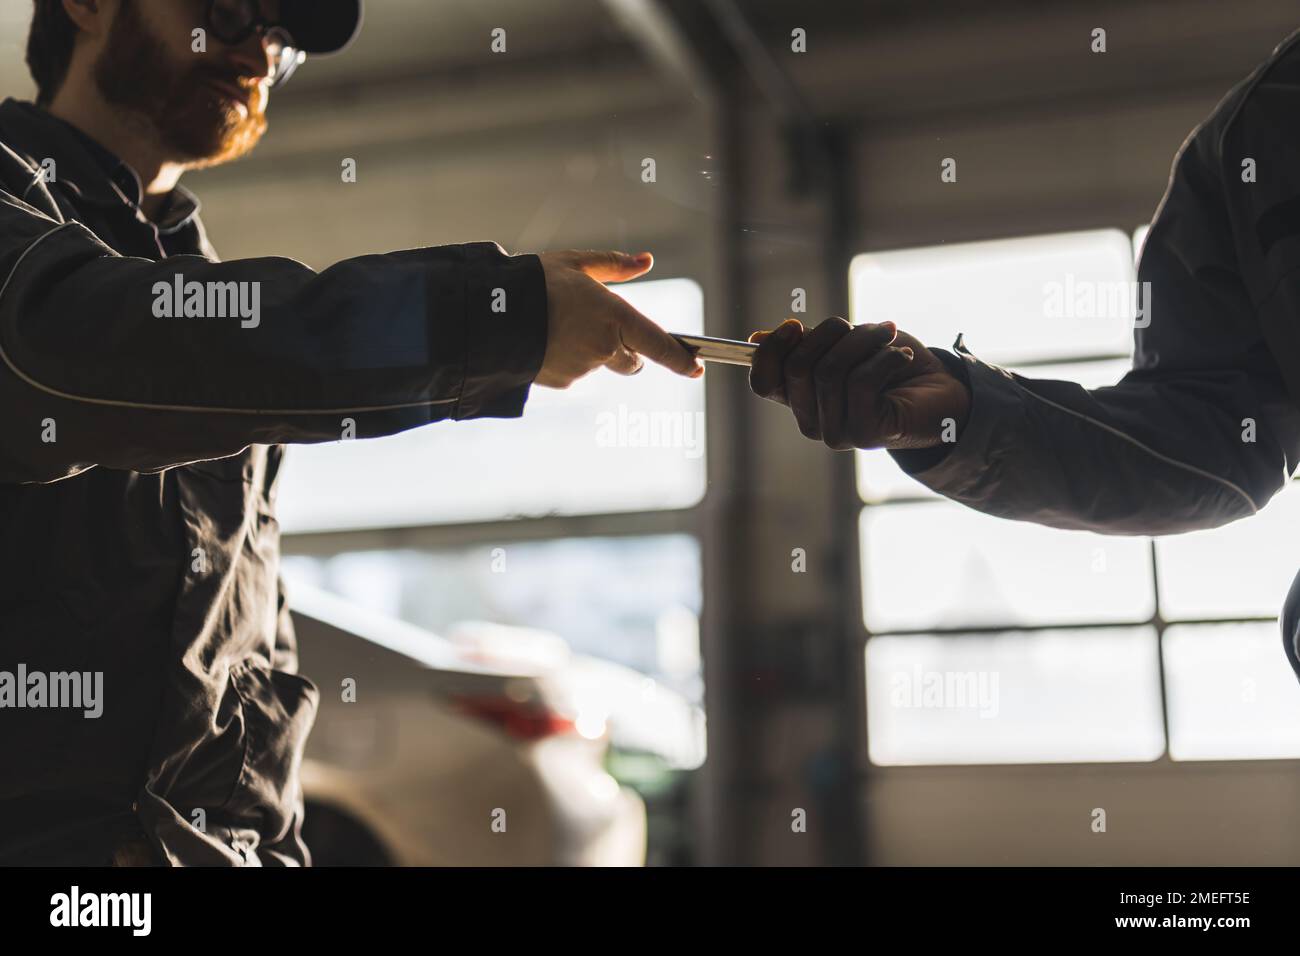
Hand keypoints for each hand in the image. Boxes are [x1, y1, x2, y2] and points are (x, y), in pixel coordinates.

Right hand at [535, 250, 703, 387]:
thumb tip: (646, 261)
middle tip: (599, 328)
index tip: (696, 367)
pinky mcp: (564, 383)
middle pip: (632, 361)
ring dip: (590, 352)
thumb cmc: (534, 283)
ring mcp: (584, 368)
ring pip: (601, 365)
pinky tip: (547, 343)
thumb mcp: (575, 263)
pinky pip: (576, 374)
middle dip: (626, 351)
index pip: (659, 344)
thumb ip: (614, 265)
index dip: (680, 359)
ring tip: (558, 328)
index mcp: (614, 315)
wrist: (491, 317)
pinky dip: (568, 361)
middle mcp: (604, 346)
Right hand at [748, 317, 969, 450]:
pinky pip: (861, 383)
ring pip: (831, 370)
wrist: (942, 393)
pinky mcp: (865, 434)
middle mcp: (813, 422)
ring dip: (863, 340)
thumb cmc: (891, 366)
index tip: (794, 325)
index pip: (763, 382)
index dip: (771, 350)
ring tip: (888, 334)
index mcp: (801, 400)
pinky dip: (884, 358)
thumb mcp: (845, 345)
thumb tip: (756, 340)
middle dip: (830, 333)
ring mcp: (837, 433)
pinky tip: (902, 356)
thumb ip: (806, 345)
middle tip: (861, 325)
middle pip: (798, 367)